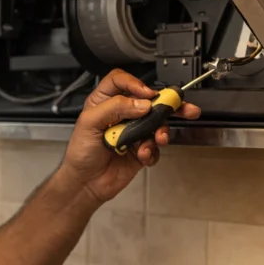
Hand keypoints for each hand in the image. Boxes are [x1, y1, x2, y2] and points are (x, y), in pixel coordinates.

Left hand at [58, 69, 200, 205]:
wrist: (86, 183)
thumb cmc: (80, 152)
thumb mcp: (89, 123)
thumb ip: (115, 107)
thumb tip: (142, 103)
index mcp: (105, 102)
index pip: (121, 81)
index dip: (135, 83)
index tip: (147, 94)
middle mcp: (121, 114)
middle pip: (148, 100)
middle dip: (168, 102)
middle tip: (183, 107)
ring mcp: (133, 131)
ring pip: (157, 123)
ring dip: (161, 131)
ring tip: (159, 138)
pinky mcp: (141, 149)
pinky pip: (155, 146)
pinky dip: (152, 151)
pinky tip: (143, 155)